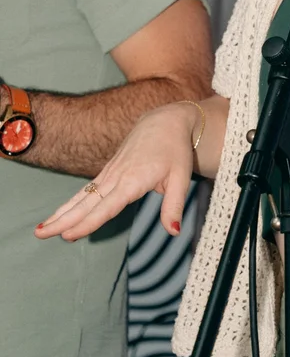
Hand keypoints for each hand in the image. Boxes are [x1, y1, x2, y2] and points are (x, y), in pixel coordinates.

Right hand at [35, 102, 199, 241]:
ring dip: (61, 213)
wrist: (164, 122)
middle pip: (87, 203)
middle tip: (41, 234)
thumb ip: (174, 205)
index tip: (70, 235)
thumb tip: (174, 231)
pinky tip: (58, 216)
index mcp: (134, 180)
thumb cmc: (175, 150)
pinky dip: (70, 205)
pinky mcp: (108, 172)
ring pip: (81, 197)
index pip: (108, 206)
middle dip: (63, 220)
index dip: (89, 222)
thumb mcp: (182, 177)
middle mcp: (117, 177)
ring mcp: (109, 174)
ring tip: (40, 230)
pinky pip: (85, 191)